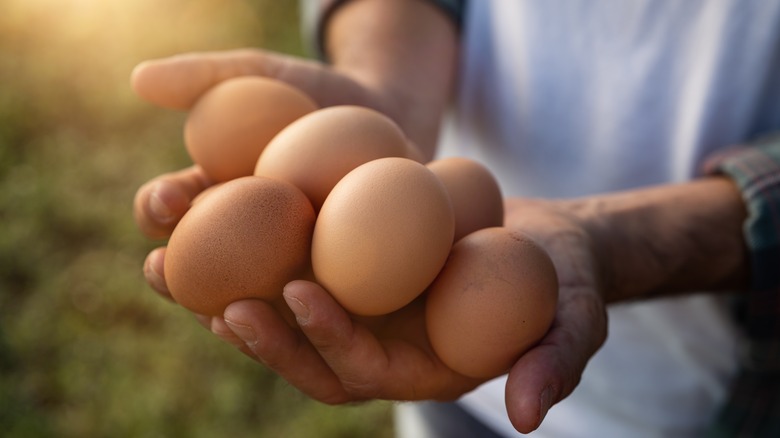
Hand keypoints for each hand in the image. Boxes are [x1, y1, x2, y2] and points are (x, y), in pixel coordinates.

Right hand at [133, 48, 432, 296]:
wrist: (393, 116)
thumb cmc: (320, 94)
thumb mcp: (268, 76)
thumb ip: (205, 76)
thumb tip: (139, 79)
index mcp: (213, 201)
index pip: (169, 212)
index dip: (155, 209)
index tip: (166, 200)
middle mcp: (243, 247)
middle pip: (198, 276)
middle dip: (174, 281)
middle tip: (168, 272)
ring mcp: (288, 275)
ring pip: (254, 311)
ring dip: (233, 319)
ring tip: (231, 312)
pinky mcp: (337, 294)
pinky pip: (319, 316)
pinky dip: (306, 318)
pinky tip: (302, 305)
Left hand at [214, 197, 606, 433]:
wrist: (545, 241)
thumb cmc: (563, 278)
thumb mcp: (575, 315)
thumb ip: (557, 363)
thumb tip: (529, 417)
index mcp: (419, 370)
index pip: (361, 370)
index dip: (327, 339)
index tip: (297, 293)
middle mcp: (379, 348)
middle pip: (305, 355)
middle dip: (261, 335)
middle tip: (216, 300)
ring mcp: (362, 312)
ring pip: (286, 315)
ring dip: (233, 296)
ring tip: (182, 269)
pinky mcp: (350, 272)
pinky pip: (295, 263)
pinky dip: (253, 250)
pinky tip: (217, 217)